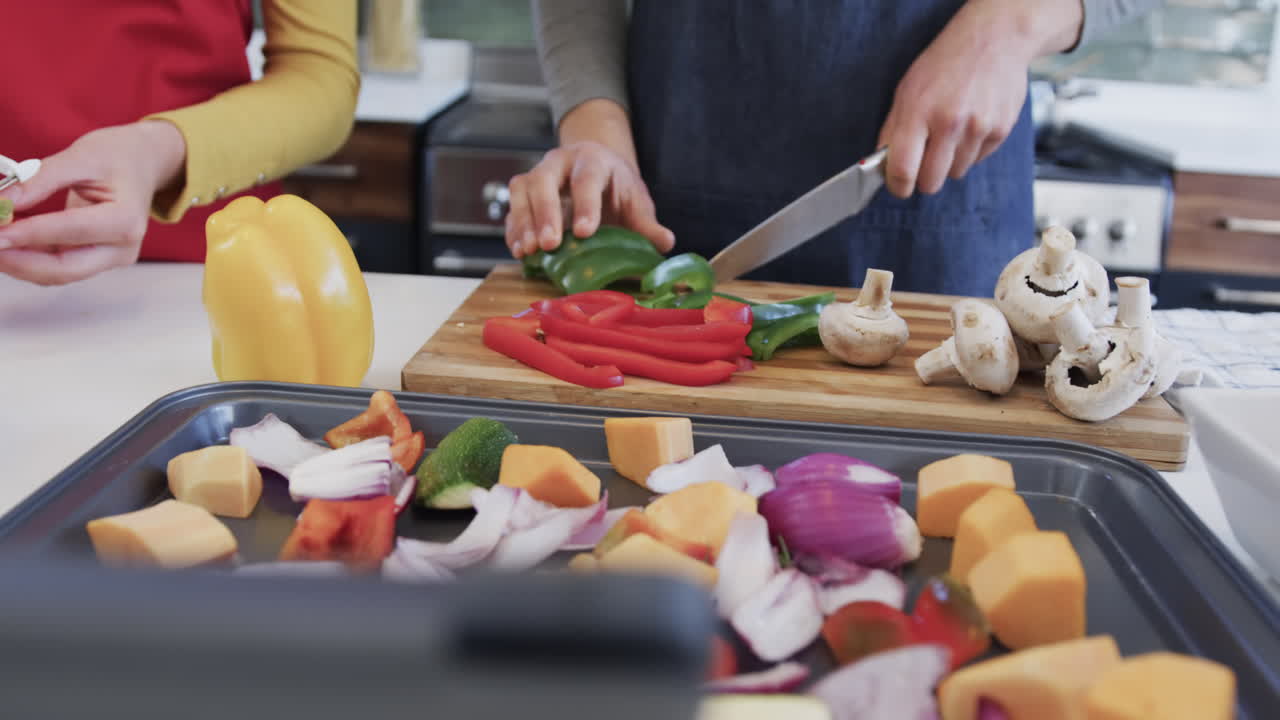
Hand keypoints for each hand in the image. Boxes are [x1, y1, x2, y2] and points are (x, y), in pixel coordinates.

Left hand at [0, 121, 185, 285]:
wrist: (144, 164)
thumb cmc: (118, 156)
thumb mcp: (80, 156)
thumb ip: (40, 179)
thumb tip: (3, 202)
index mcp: (126, 220)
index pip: (71, 231)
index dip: (28, 234)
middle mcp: (123, 248)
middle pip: (65, 268)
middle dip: (19, 261)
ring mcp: (111, 258)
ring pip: (58, 273)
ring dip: (20, 263)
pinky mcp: (97, 259)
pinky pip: (58, 266)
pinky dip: (29, 258)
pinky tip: (7, 244)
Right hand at [505, 140, 673, 258]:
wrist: (594, 168)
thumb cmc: (615, 187)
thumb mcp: (635, 201)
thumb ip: (647, 223)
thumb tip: (666, 242)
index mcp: (592, 160)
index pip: (587, 180)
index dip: (585, 206)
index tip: (585, 232)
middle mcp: (560, 162)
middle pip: (545, 180)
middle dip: (545, 213)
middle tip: (550, 244)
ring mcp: (537, 174)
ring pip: (522, 189)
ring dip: (524, 221)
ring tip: (530, 250)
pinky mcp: (524, 192)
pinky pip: (512, 207)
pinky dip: (514, 230)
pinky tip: (520, 251)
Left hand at [878, 0, 1083, 197]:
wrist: (993, 39)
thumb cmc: (944, 63)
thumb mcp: (907, 90)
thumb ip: (894, 130)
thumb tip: (883, 165)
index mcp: (919, 112)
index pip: (903, 170)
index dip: (897, 186)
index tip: (898, 187)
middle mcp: (949, 123)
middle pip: (931, 182)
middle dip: (924, 178)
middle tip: (923, 162)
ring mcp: (978, 128)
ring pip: (955, 174)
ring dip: (949, 163)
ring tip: (950, 133)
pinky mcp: (1001, 130)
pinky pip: (977, 161)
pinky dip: (970, 151)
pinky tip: (969, 125)